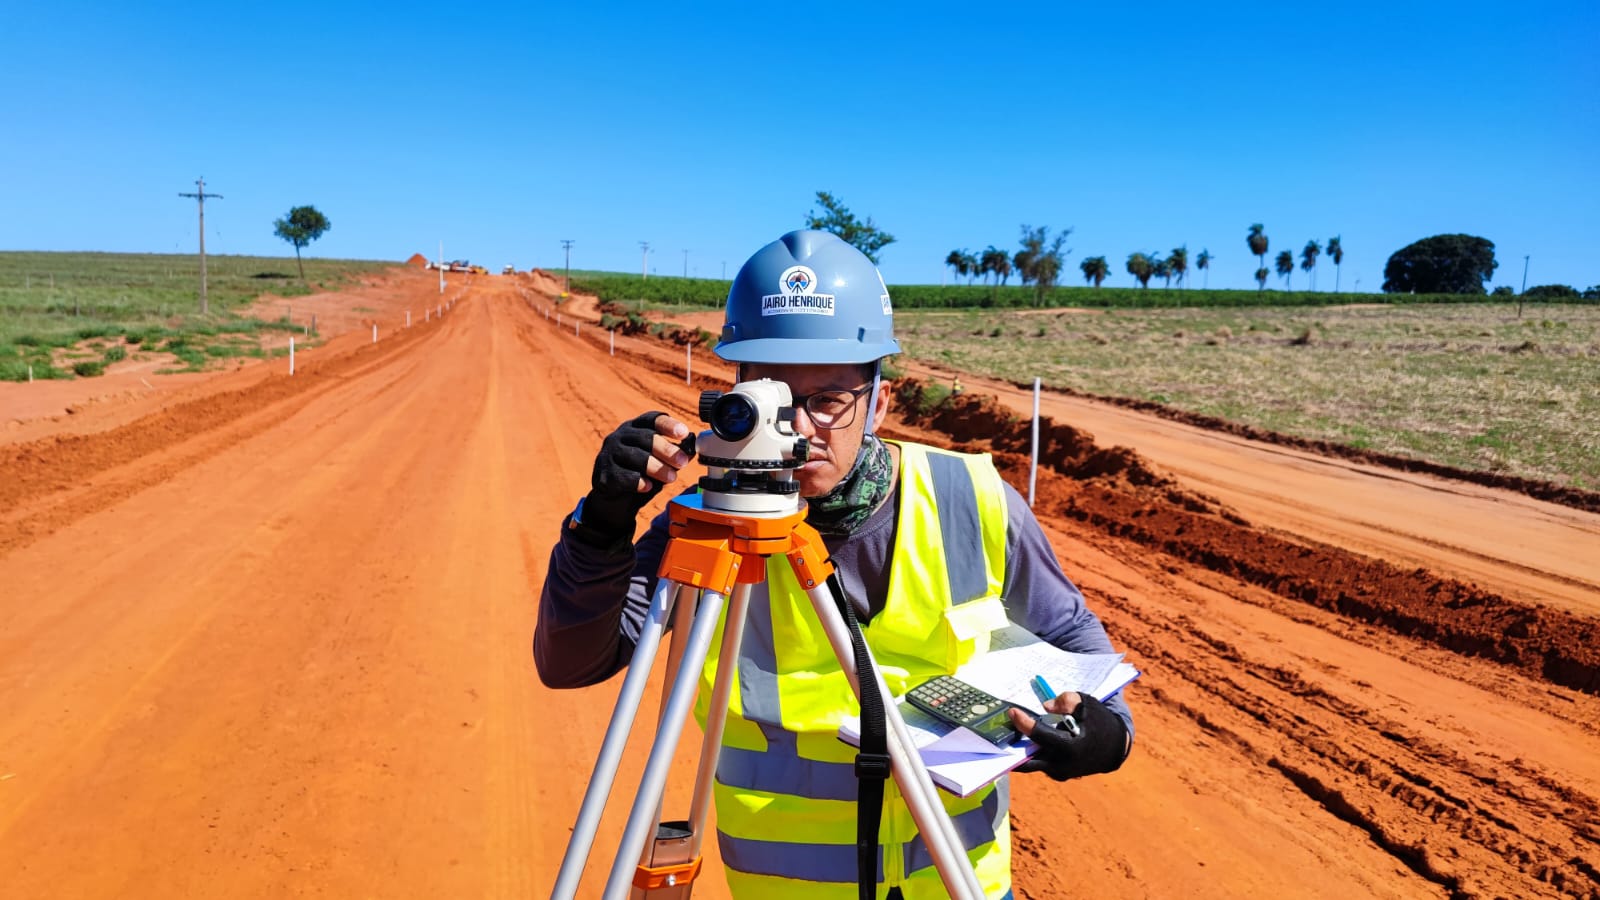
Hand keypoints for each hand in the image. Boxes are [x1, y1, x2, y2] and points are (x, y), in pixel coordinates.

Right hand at [574, 412, 695, 541]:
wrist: (615, 500)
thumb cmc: (641, 474)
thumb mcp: (660, 462)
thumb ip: (674, 455)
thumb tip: (692, 450)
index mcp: (635, 428)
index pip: (651, 419)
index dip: (668, 425)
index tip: (684, 433)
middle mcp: (619, 437)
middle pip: (645, 437)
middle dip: (666, 450)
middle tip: (682, 462)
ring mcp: (609, 454)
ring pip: (635, 456)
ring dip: (657, 467)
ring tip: (672, 477)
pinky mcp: (603, 474)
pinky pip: (623, 476)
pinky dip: (639, 481)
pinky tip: (649, 487)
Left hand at [1008, 691, 1128, 780]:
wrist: (1115, 747)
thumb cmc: (1100, 722)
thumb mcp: (1088, 704)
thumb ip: (1067, 701)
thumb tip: (1045, 706)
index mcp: (1071, 747)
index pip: (1040, 736)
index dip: (1024, 723)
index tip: (1012, 712)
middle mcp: (1063, 765)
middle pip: (1027, 760)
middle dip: (1012, 747)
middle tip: (998, 733)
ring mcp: (1060, 773)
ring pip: (1032, 763)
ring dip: (1020, 751)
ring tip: (1006, 735)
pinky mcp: (1059, 775)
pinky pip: (1040, 764)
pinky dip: (1031, 754)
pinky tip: (1022, 741)